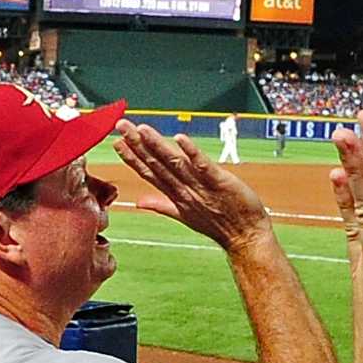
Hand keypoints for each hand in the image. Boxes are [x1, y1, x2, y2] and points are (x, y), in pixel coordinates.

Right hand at [113, 120, 271, 250]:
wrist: (245, 237)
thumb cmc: (219, 225)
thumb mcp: (184, 215)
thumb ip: (161, 205)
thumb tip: (139, 203)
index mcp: (175, 194)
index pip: (149, 172)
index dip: (132, 157)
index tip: (117, 142)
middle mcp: (183, 189)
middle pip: (156, 164)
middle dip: (138, 144)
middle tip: (122, 125)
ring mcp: (199, 186)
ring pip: (174, 163)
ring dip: (157, 145)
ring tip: (142, 129)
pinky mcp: (219, 181)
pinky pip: (202, 165)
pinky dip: (191, 152)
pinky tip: (179, 138)